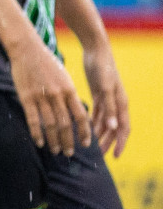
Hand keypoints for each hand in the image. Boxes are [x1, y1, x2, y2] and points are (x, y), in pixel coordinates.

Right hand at [7, 35, 92, 156]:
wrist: (27, 49)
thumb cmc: (46, 62)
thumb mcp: (64, 77)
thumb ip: (69, 94)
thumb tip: (75, 113)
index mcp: (69, 90)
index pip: (81, 116)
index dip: (84, 132)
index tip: (86, 144)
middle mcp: (57, 95)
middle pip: (66, 124)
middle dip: (69, 141)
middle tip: (69, 153)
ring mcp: (41, 97)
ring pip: (50, 124)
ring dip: (54, 140)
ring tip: (56, 150)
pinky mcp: (26, 97)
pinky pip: (33, 119)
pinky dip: (37, 133)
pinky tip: (39, 142)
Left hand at [81, 39, 129, 156]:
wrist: (96, 51)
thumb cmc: (103, 68)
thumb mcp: (105, 88)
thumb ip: (109, 107)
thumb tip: (114, 128)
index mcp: (121, 103)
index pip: (123, 129)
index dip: (120, 143)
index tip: (115, 157)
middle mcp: (116, 103)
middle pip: (113, 128)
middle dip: (108, 142)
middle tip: (98, 155)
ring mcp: (108, 99)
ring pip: (105, 122)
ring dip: (99, 133)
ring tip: (90, 146)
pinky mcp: (98, 94)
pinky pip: (98, 113)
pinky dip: (93, 122)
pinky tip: (85, 129)